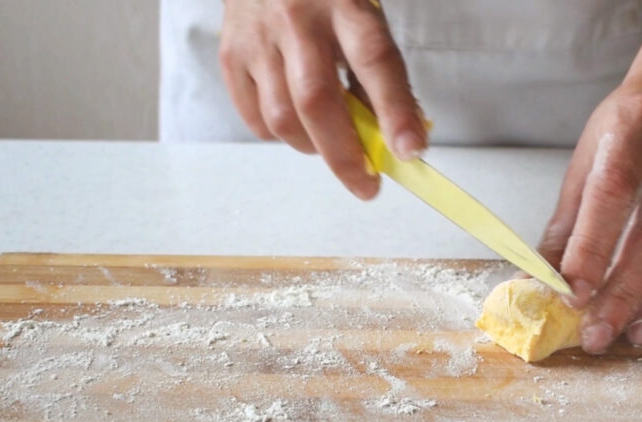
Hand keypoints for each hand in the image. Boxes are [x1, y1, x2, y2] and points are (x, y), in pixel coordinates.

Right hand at [219, 0, 426, 198]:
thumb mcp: (362, 14)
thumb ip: (376, 70)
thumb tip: (392, 137)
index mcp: (343, 1)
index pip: (374, 61)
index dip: (395, 111)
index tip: (410, 150)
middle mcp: (296, 18)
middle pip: (317, 102)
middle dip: (346, 157)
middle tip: (367, 184)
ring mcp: (258, 38)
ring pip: (283, 119)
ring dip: (314, 147)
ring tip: (330, 143)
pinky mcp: (231, 56)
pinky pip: (256, 120)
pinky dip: (282, 136)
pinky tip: (298, 123)